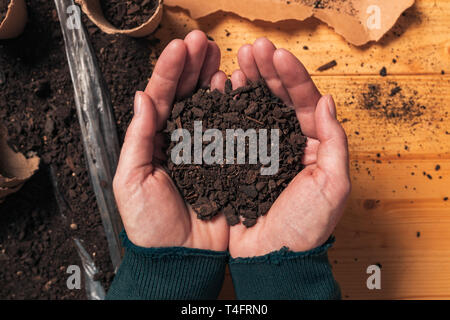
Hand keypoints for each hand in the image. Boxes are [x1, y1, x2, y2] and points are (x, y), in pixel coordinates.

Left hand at [113, 31, 228, 250]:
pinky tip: (233, 88)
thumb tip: (141, 97)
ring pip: (208, 106)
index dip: (170, 70)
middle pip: (186, 94)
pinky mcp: (224, 162)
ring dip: (212, 79)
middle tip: (203, 41)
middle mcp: (179, 139)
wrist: (179, 256)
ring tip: (219, 56)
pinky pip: (228, 129)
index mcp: (154, 141)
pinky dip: (231, 108)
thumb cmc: (149, 224)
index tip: (181, 47)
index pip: (160, 97)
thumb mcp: (131, 180)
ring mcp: (203, 148)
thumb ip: (137, 138)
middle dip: (193, 66)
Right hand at [228, 38, 350, 256]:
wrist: (272, 257)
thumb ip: (334, 143)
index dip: (293, 77)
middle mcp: (287, 143)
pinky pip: (233, 128)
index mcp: (312, 145)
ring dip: (247, 83)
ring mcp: (261, 150)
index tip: (277, 56)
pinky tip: (221, 91)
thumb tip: (327, 103)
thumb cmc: (305, 227)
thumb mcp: (333, 186)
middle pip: (278, 99)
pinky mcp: (239, 160)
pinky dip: (228, 108)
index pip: (306, 102)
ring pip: (255, 108)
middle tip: (252, 49)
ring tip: (236, 62)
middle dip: (267, 72)